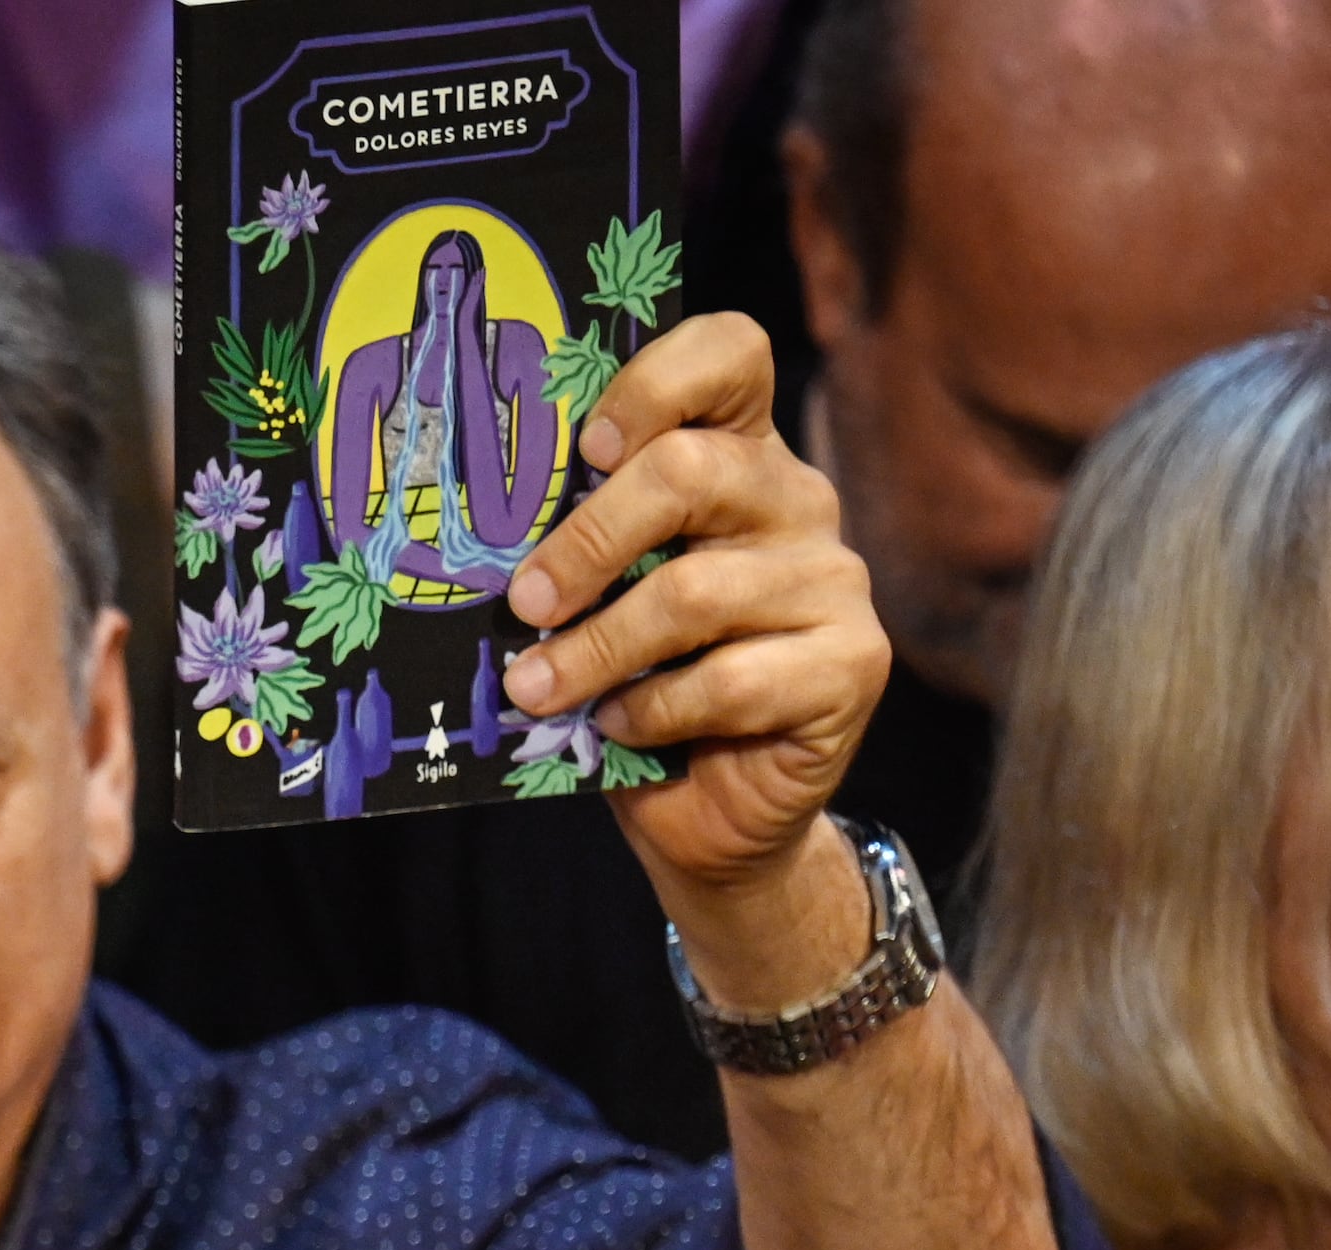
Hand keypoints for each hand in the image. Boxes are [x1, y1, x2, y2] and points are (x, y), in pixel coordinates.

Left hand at [496, 313, 883, 935]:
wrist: (711, 813)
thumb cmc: (639, 686)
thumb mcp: (600, 600)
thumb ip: (577, 546)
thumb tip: (480, 531)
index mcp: (738, 456)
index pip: (730, 355)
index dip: (656, 384)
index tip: (585, 447)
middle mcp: (797, 500)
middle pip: (692, 471)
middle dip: (587, 541)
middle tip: (524, 602)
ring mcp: (833, 582)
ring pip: (697, 591)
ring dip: (597, 648)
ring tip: (536, 688)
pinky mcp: (850, 666)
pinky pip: (732, 680)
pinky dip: (655, 709)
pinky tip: (618, 725)